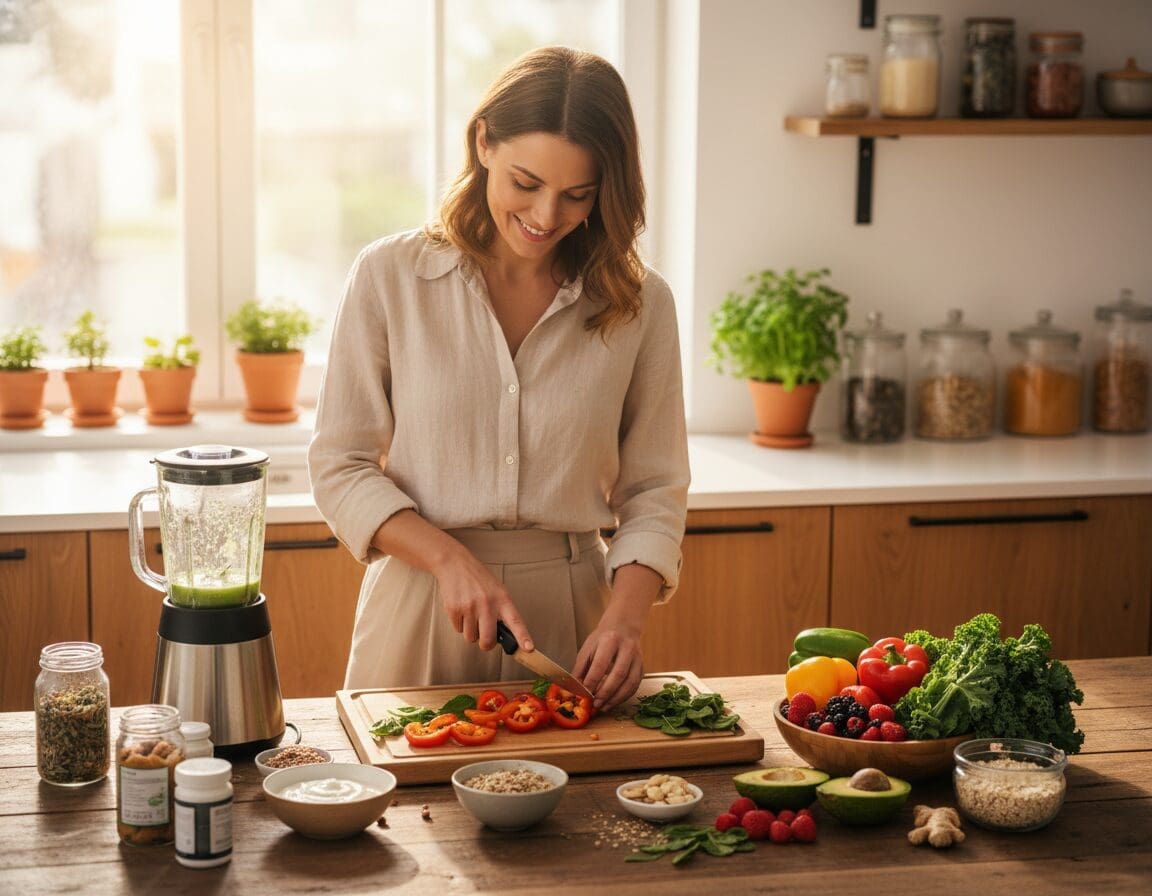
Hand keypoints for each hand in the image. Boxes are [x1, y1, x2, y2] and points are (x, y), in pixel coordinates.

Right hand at [369, 511, 534, 653]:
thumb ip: (502, 611)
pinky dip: (460, 624)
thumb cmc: (479, 579)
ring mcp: (470, 607)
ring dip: (471, 631)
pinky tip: (461, 610)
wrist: (455, 564)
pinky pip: (458, 630)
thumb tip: (503, 636)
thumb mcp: (497, 590)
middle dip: (486, 644)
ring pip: (471, 637)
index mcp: (502, 599)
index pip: (515, 621)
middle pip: (488, 640)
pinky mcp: (454, 609)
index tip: (529, 649)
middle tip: (485, 639)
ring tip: (471, 614)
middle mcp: (487, 603)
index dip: (523, 637)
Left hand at [572, 562, 661, 710]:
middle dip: (606, 692)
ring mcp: (637, 658)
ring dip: (616, 698)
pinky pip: (635, 685)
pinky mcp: (642, 666)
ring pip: (630, 681)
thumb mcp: (588, 648)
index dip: (592, 681)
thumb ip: (580, 669)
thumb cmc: (603, 638)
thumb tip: (574, 688)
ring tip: (604, 706)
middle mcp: (626, 648)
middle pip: (618, 674)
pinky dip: (625, 696)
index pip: (600, 664)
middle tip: (595, 704)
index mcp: (609, 640)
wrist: (623, 626)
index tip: (584, 694)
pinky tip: (614, 702)